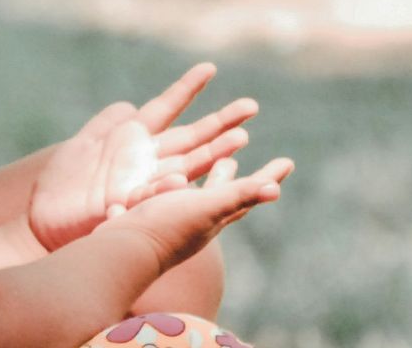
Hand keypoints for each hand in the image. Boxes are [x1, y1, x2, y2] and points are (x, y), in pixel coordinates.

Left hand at [28, 63, 258, 251]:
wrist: (42, 221)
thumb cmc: (61, 186)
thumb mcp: (82, 145)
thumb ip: (106, 125)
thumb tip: (128, 105)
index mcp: (133, 141)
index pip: (166, 107)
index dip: (186, 88)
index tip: (210, 67)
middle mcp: (146, 161)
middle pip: (190, 138)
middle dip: (220, 124)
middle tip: (251, 106)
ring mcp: (141, 183)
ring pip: (186, 166)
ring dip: (212, 154)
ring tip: (240, 140)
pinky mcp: (128, 205)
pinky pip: (152, 194)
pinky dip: (167, 188)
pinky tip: (184, 179)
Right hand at [95, 156, 292, 273]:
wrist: (123, 250)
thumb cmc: (166, 228)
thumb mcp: (205, 207)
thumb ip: (236, 195)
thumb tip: (275, 189)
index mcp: (217, 215)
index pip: (250, 194)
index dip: (269, 178)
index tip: (289, 162)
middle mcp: (200, 219)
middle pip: (225, 194)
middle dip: (234, 178)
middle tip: (240, 161)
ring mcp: (177, 219)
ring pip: (199, 194)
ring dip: (209, 177)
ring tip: (215, 163)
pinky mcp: (153, 218)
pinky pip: (170, 198)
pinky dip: (176, 185)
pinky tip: (169, 182)